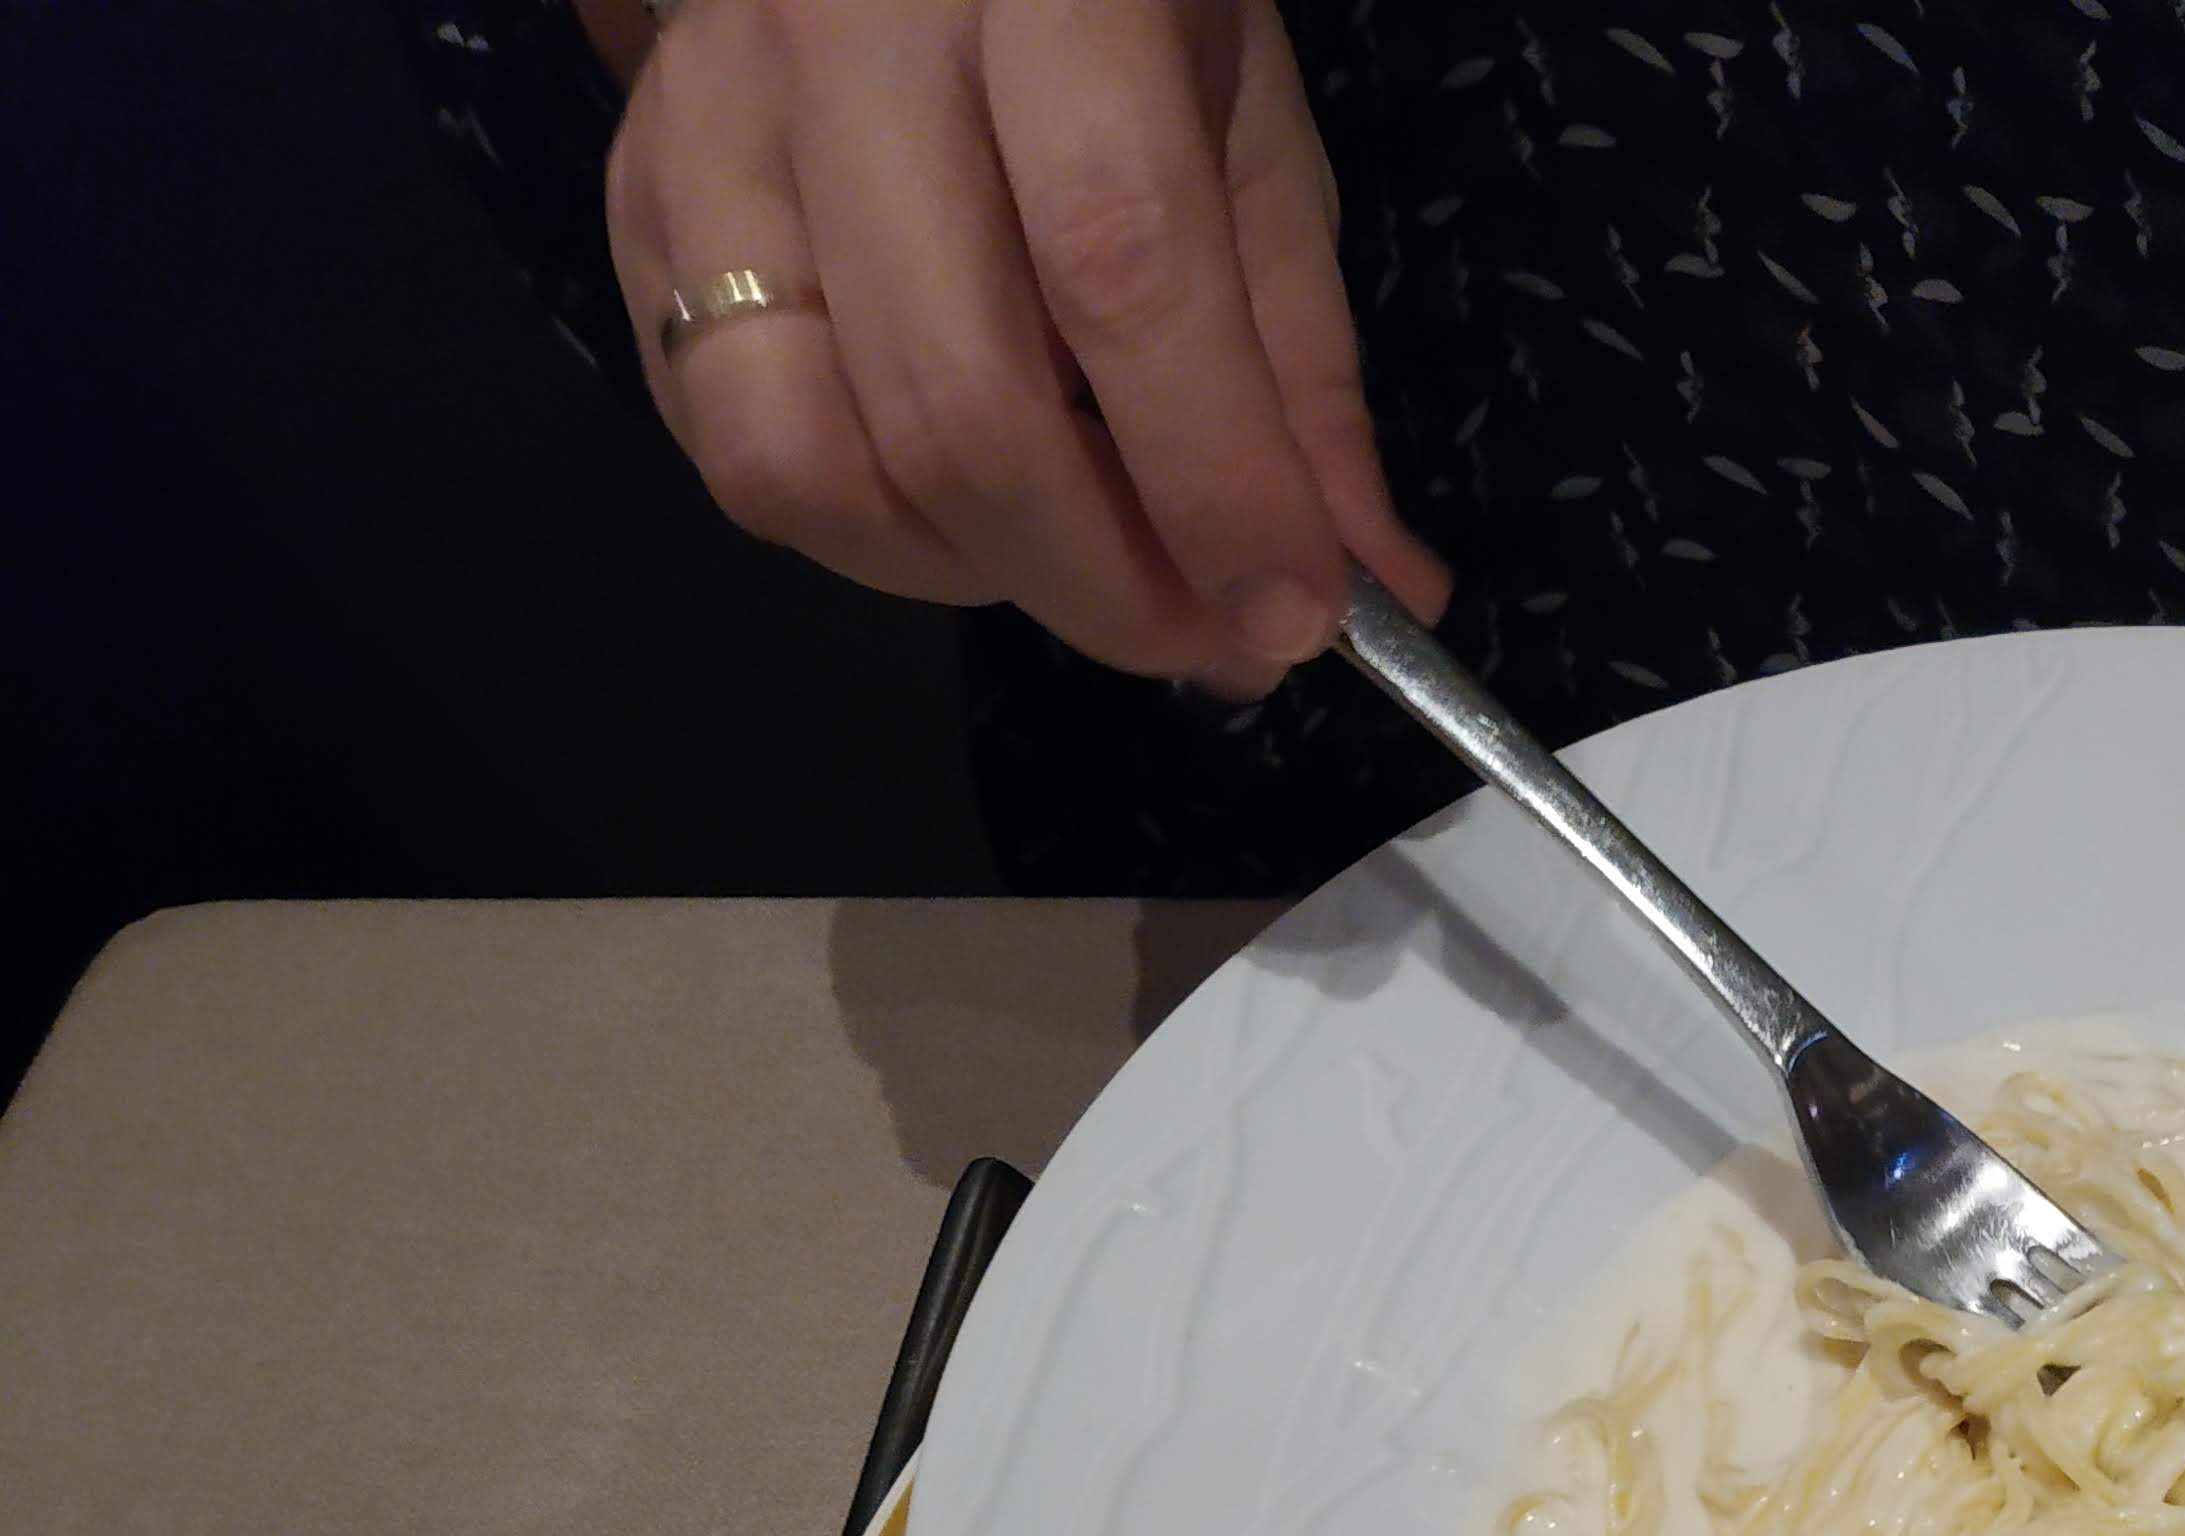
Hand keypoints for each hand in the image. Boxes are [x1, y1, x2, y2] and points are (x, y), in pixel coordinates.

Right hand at [602, 0, 1447, 691]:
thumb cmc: (1109, 4)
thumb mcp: (1247, 134)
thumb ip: (1299, 366)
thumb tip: (1367, 587)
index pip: (1119, 272)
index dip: (1213, 483)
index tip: (1293, 618)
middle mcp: (846, 44)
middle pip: (953, 402)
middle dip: (1099, 584)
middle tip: (1201, 638)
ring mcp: (711, 123)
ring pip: (803, 455)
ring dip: (967, 574)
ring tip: (1079, 560)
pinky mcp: (633, 195)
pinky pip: (720, 441)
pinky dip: (863, 528)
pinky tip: (957, 500)